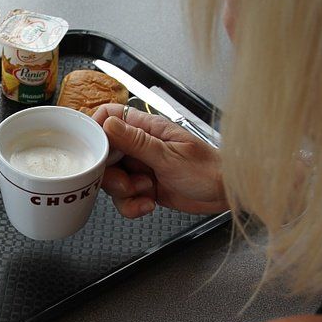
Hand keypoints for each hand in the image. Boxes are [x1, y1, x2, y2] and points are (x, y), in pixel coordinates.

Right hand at [93, 104, 227, 217]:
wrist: (227, 194)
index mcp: (147, 129)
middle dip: (110, 174)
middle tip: (127, 182)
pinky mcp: (144, 187)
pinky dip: (133, 205)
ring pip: (112, 179)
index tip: (95, 151)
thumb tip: (109, 124)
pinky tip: (149, 203)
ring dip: (124, 192)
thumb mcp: (169, 156)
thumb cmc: (209, 169)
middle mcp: (141, 146)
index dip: (97, 131)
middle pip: (105, 155)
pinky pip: (124, 198)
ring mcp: (141, 167)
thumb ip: (137, 141)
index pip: (110, 117)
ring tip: (147, 191)